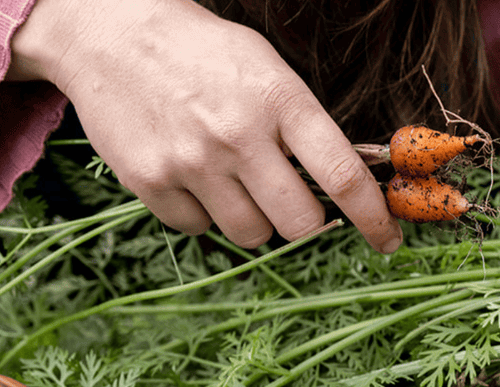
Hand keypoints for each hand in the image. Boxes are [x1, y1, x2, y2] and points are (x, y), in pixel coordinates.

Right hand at [9, 0, 401, 252]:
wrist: (112, 34)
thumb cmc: (205, 53)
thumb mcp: (270, 71)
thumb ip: (307, 126)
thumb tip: (351, 185)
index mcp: (280, 101)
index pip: (343, 176)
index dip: (374, 218)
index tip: (388, 239)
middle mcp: (238, 135)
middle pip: (300, 222)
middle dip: (307, 222)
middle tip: (293, 201)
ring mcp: (192, 161)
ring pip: (251, 234)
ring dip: (254, 218)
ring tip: (235, 178)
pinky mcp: (150, 181)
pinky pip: (198, 229)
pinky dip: (204, 214)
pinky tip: (194, 175)